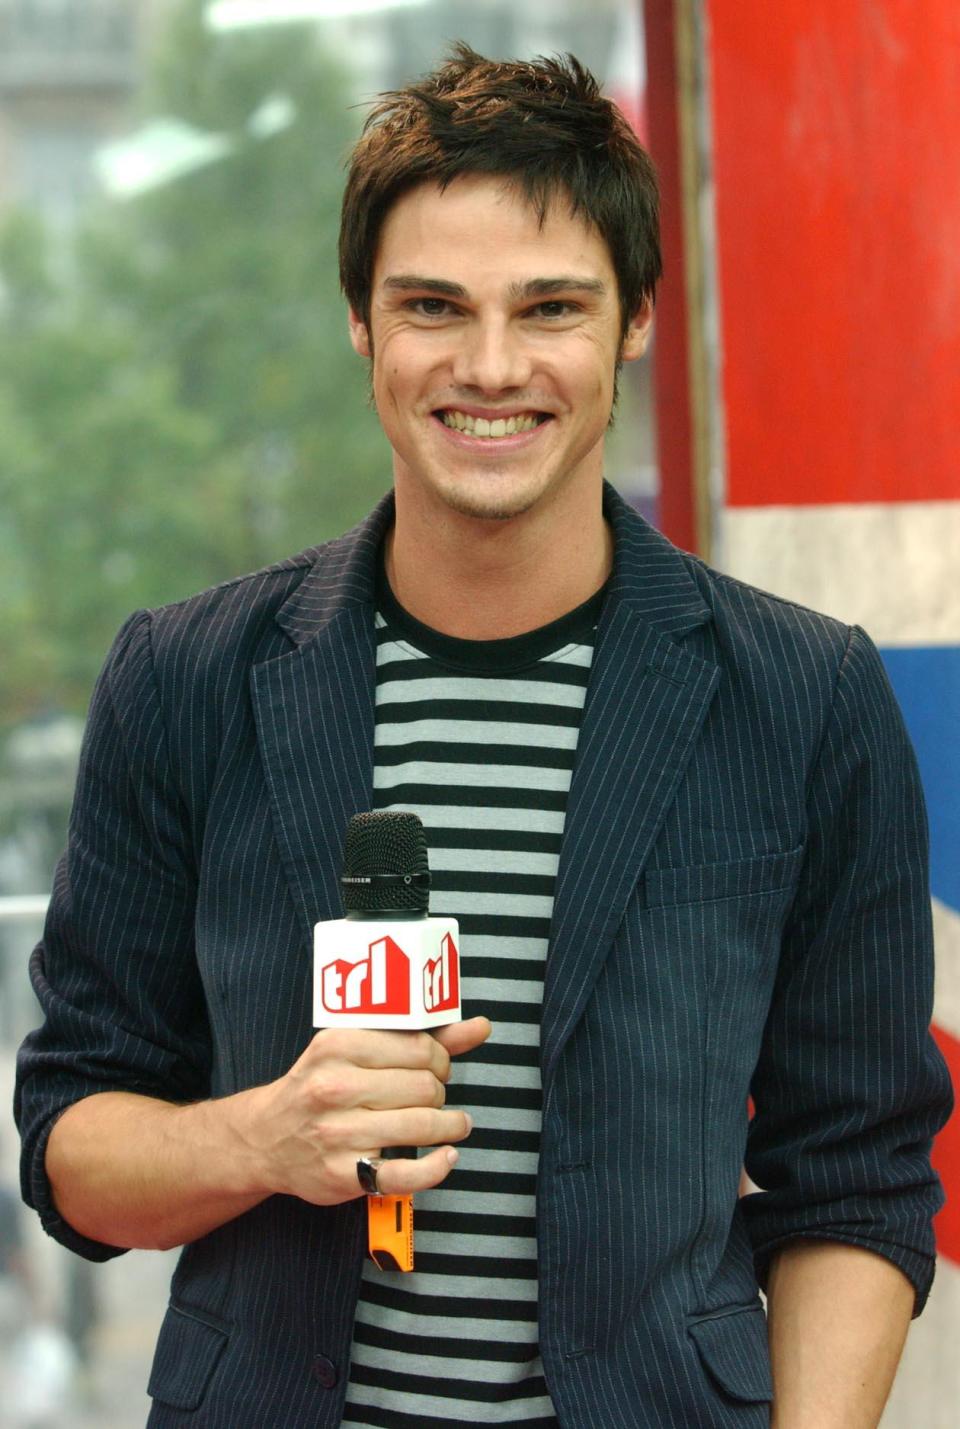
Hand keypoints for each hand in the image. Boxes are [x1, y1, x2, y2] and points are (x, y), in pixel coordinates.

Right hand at [232, 1017, 491, 1205]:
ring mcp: (337, 1133)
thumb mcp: (356, 1048)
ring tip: (453, 1125)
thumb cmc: (320, 1086)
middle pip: (425, 1086)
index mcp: (337, 1045)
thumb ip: (419, 1037)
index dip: (441, 1057)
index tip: (438, 1066)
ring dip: (450, 1126)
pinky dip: (437, 1167)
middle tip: (437, 1095)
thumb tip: (480, 1026)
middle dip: (442, 1091)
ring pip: (421, 1126)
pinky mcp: (343, 1174)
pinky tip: (446, 1157)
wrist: (266, 1138)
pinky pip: (406, 1174)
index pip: (419, 1046)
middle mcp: (334, 1087)